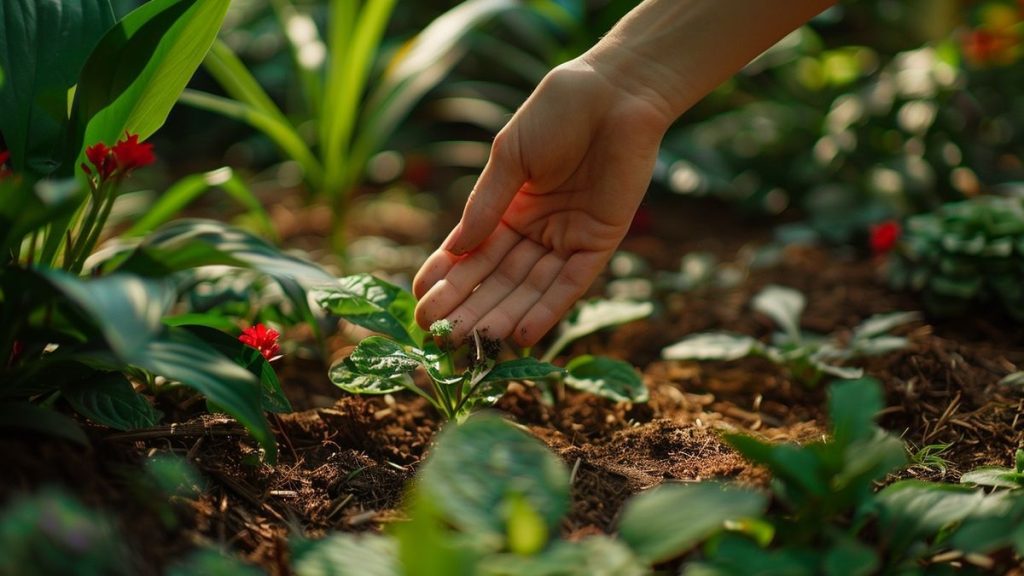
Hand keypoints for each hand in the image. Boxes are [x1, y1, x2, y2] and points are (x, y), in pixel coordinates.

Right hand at [413, 59, 671, 345]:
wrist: (614, 92)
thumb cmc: (559, 111)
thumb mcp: (511, 156)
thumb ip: (486, 205)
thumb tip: (458, 250)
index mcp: (508, 208)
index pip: (472, 253)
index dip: (447, 279)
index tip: (421, 305)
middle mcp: (536, 230)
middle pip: (499, 280)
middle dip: (469, 308)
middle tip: (440, 338)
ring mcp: (567, 239)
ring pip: (531, 289)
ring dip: (504, 317)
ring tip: (476, 344)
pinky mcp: (599, 243)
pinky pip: (571, 284)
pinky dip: (549, 309)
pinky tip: (522, 334)